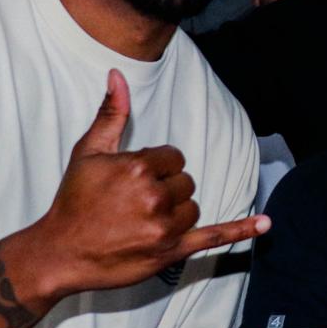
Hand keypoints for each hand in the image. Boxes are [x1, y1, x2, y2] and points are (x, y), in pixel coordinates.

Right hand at [10, 70, 268, 306]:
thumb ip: (111, 114)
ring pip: (193, 207)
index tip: (132, 181)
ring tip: (142, 220)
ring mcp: (165, 227)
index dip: (155, 166)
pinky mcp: (172, 251)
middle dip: (165, 189)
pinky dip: (241, 230)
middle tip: (133, 203)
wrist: (60, 253)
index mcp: (139, 168)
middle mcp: (155, 197)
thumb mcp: (88, 152)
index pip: (173, 157)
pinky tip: (266, 224)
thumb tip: (118, 75)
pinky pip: (214, 237)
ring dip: (176, 211)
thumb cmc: (73, 201)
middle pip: (185, 182)